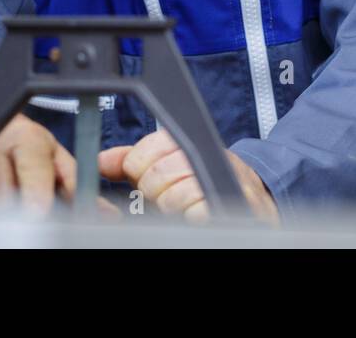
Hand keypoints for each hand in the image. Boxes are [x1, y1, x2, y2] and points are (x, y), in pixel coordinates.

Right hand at [0, 98, 117, 217]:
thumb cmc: (18, 142)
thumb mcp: (51, 154)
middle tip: (25, 214)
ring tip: (4, 198)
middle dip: (14, 210)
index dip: (35, 193)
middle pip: (1, 194)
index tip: (39, 212)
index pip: (30, 169)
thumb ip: (77, 183)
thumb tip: (105, 213)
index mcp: (25, 137)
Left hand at [98, 129, 278, 224]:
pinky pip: (197, 211)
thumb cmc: (205, 182)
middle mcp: (203, 153)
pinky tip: (195, 213)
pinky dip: (192, 217)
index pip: (144, 152)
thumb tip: (100, 162)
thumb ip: (135, 162)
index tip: (143, 176)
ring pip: (174, 195)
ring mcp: (218, 177)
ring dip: (172, 207)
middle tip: (165, 195)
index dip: (138, 169)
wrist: (255, 199)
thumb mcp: (170, 165)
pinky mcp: (231, 201)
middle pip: (156, 175)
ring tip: (182, 205)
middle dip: (154, 192)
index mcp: (185, 139)